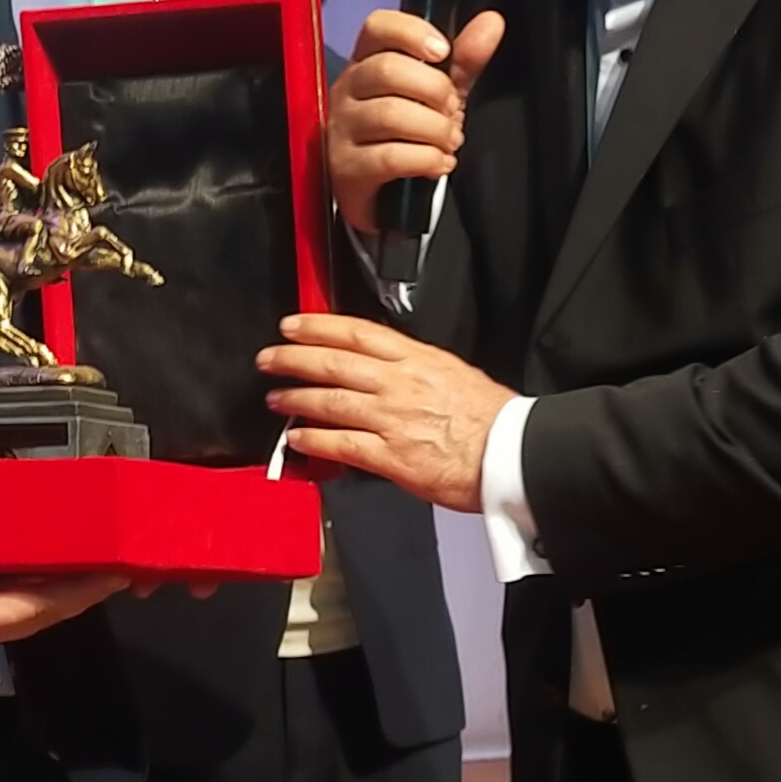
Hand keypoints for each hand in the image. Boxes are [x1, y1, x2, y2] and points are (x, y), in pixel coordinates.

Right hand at [0, 531, 124, 659]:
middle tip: (118, 556)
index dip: (82, 591)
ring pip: (28, 596)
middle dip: (82, 586)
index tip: (119, 571)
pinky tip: (38, 546)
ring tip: (90, 548)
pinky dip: (30, 568)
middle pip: (44, 605)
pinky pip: (5, 584)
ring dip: (60, 577)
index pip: (43, 608)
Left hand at [258, 314, 515, 512]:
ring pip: (331, 401)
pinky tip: (297, 438)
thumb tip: (389, 366)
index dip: (318, 326)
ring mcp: (392, 419)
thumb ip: (417, 368)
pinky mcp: (391, 456)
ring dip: (296, 398)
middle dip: (294, 359)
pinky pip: (342, 444)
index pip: (357, 332)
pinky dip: (314, 439)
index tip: (292, 325)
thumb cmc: (491, 419)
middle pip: (334, 363)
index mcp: (417, 359)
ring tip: (275, 398)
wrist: (511, 454)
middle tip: (269, 358)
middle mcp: (399, 384)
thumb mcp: (454, 373)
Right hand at [327, 9, 504, 231]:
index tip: (443, 51)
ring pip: (391, 115)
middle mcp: (347, 90)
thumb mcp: (437, 93)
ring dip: (434, 129)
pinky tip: (439, 163)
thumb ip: (463, 60)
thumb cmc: (405, 133)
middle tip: (453, 112)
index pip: (377, 27)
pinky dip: (426, 159)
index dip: (412, 33)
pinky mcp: (346, 168)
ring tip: (449, 141)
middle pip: (387, 70)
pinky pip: (390, 157)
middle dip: (435, 90)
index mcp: (367, 61)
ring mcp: (342, 129)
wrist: (382, 194)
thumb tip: (492, 22)